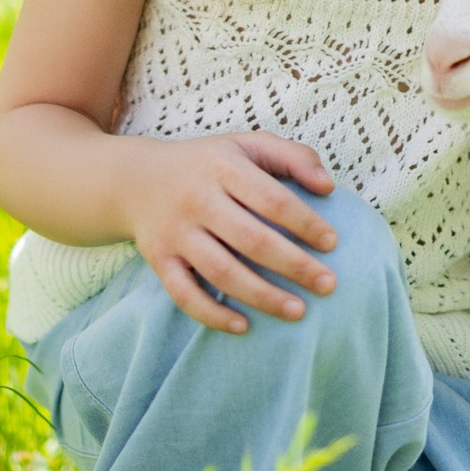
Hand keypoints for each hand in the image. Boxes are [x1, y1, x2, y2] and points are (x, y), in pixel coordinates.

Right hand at [125, 130, 339, 334]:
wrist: (136, 179)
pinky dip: (212, 314)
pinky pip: (184, 293)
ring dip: (262, 295)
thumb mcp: (248, 145)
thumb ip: (292, 156)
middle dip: (294, 265)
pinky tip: (244, 326)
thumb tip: (328, 187)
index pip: (271, 199)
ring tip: (298, 311)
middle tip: (329, 284)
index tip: (333, 243)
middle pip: (251, 239)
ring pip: (221, 271)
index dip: (305, 223)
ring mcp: (176, 232)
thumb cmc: (208, 163)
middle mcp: (197, 199)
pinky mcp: (159, 260)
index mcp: (223, 167)